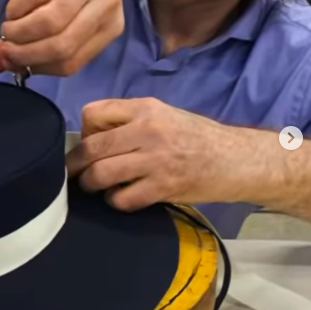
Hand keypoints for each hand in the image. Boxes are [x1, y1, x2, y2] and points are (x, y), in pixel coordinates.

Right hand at [0, 0, 123, 76]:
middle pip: (62, 45)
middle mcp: (108, 5)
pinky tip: (13, 8)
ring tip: (8, 27)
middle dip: (25, 52)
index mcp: (111, 27)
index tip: (12, 61)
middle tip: (5, 46)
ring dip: (20, 30)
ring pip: (51, 22)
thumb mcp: (63, 17)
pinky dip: (19, 5)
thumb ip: (32, 46)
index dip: (37, 65)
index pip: (71, 63)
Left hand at [66, 97, 244, 210]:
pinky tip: (121, 197)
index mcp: (144, 108)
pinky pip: (121, 199)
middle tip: (74, 174)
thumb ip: (129, 120)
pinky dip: (114, 201)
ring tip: (96, 187)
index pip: (92, 113)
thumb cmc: (196, 137)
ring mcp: (155, 160)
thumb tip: (91, 137)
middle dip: (75, 165)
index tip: (90, 145)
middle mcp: (147, 130)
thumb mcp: (163, 115)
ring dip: (91, 185)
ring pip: (100, 174)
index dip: (84, 132)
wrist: (236, 159)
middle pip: (91, 148)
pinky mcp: (162, 187)